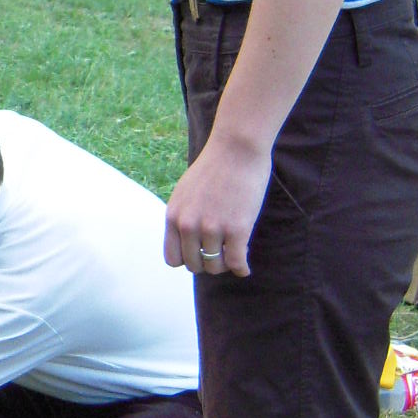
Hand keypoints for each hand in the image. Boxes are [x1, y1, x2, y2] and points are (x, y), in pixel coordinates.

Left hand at [164, 131, 272, 278]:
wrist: (236, 148)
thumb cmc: (214, 167)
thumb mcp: (186, 192)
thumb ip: (183, 216)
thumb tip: (189, 241)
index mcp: (173, 216)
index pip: (172, 259)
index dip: (187, 260)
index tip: (200, 254)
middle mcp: (189, 225)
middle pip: (194, 266)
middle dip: (207, 263)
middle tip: (221, 255)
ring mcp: (212, 228)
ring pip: (215, 266)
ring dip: (225, 265)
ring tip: (233, 257)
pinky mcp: (237, 228)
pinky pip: (236, 262)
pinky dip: (241, 269)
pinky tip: (244, 268)